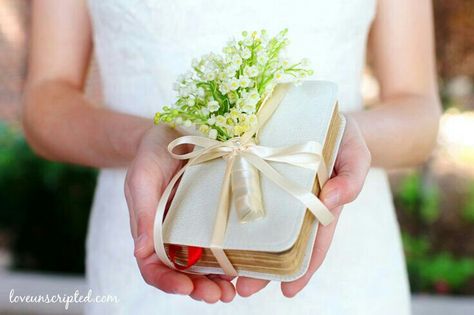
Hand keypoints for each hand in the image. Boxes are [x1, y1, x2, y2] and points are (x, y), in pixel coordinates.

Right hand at [124, 125, 235, 302]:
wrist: (172, 133)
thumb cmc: (150, 155)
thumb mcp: (142, 178)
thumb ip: (141, 213)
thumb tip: (142, 252)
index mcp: (150, 231)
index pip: (153, 267)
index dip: (168, 282)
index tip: (186, 287)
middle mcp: (173, 235)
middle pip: (183, 272)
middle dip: (200, 288)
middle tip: (220, 296)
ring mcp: (195, 227)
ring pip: (205, 263)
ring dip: (218, 280)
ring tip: (234, 291)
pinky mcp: (216, 215)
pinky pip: (223, 240)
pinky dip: (233, 257)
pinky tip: (246, 264)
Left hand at [234, 115, 370, 296]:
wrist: (317, 112)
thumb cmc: (341, 136)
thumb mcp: (355, 153)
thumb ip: (352, 177)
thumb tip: (333, 201)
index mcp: (319, 207)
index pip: (314, 244)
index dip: (303, 270)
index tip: (288, 292)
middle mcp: (293, 206)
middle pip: (280, 245)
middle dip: (264, 271)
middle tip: (244, 290)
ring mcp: (271, 192)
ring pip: (257, 228)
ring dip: (243, 253)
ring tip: (225, 274)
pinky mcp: (251, 175)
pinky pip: (241, 200)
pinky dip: (230, 220)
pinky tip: (214, 235)